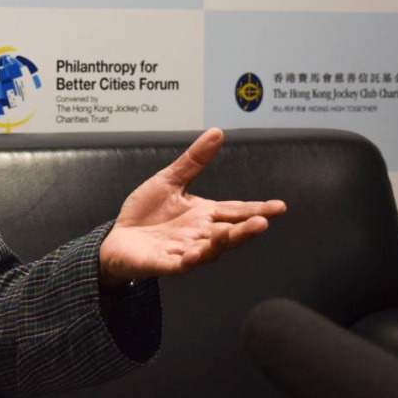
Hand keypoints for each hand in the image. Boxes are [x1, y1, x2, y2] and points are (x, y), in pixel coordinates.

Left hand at [98, 128, 285, 286]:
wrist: (118, 239)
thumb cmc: (146, 213)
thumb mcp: (169, 181)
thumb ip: (194, 161)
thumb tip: (217, 132)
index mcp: (204, 214)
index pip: (235, 210)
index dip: (257, 209)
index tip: (279, 206)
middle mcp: (199, 234)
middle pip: (229, 232)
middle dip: (246, 229)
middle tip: (263, 222)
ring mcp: (184, 250)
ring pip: (209, 250)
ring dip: (220, 243)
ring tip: (230, 232)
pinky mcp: (164, 263)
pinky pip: (180, 264)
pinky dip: (189, 260)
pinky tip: (194, 253)